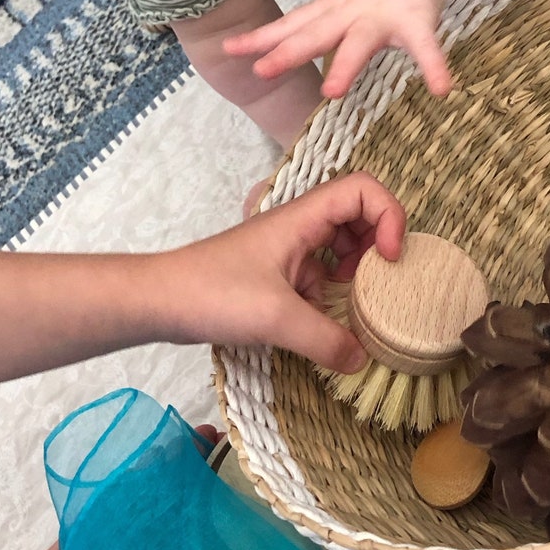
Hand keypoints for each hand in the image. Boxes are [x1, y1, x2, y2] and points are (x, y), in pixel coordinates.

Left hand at [167, 173, 405, 372]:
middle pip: (356, 216)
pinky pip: (316, 276)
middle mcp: (297, 228)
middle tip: (382, 283)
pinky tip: (324, 326)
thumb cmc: (212, 294)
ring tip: (358, 305)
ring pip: (337, 248)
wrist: (158, 302)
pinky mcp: (273, 277)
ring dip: (355, 273)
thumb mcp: (276, 319)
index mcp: (301, 218)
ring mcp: (284, 251)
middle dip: (377, 246)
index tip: (391, 258)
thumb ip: (325, 340)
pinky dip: (329, 296)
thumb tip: (361, 360)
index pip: (362, 189)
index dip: (388, 215)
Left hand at [223, 0, 454, 99]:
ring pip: (359, 43)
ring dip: (345, 67)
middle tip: (261, 72)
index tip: (229, 51)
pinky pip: (426, 48)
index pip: (289, 26)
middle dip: (288, 53)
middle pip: (314, 36)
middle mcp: (349, 15)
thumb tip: (287, 40)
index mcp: (330, 12)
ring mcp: (382, 18)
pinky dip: (435, 67)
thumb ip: (318, 22)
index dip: (259, 39)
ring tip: (331, 92)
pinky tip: (443, 89)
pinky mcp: (416, 20)